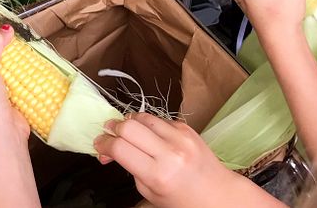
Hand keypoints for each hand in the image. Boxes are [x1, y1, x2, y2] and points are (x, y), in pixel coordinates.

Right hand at [93, 113, 241, 207]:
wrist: (218, 193)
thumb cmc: (182, 199)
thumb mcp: (149, 191)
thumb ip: (128, 168)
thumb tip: (108, 151)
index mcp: (158, 174)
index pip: (119, 148)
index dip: (103, 144)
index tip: (99, 145)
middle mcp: (170, 153)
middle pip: (128, 126)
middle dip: (113, 128)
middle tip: (109, 134)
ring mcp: (181, 138)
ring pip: (142, 116)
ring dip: (129, 122)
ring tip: (126, 131)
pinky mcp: (186, 128)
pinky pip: (158, 118)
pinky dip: (147, 124)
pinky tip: (148, 134)